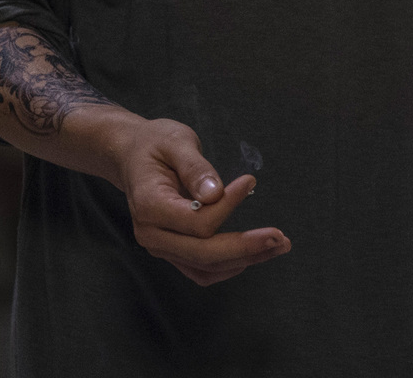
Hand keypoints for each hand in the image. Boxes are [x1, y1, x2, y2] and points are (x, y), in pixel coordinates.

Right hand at [111, 118, 290, 285]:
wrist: (132, 156)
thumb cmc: (155, 144)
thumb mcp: (175, 143)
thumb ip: (195, 168)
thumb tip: (215, 194)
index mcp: (149, 205)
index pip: (196, 221)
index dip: (228, 206)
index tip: (250, 182)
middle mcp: (151, 233)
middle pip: (203, 253)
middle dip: (245, 248)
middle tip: (280, 237)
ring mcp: (160, 246)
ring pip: (206, 267)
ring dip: (245, 259)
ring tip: (278, 245)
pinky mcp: (172, 250)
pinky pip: (201, 270)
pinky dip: (229, 266)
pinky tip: (254, 254)